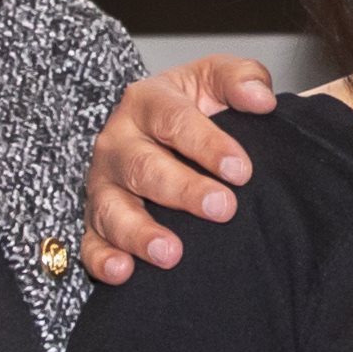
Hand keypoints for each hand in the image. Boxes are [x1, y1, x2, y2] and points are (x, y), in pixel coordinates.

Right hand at [77, 55, 277, 280]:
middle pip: (144, 167)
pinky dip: (103, 259)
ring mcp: (104, 184)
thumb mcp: (214, 80)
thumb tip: (260, 99)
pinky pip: (91, 243)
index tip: (241, 170)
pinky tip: (124, 273)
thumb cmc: (190, 107)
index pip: (174, 120)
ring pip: (113, 209)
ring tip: (171, 254)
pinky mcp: (96, 220)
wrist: (155, 132)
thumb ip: (241, 78)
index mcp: (146, 102)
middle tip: (222, 208)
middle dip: (183, 191)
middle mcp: (118, 142)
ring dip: (140, 233)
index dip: (207, 145)